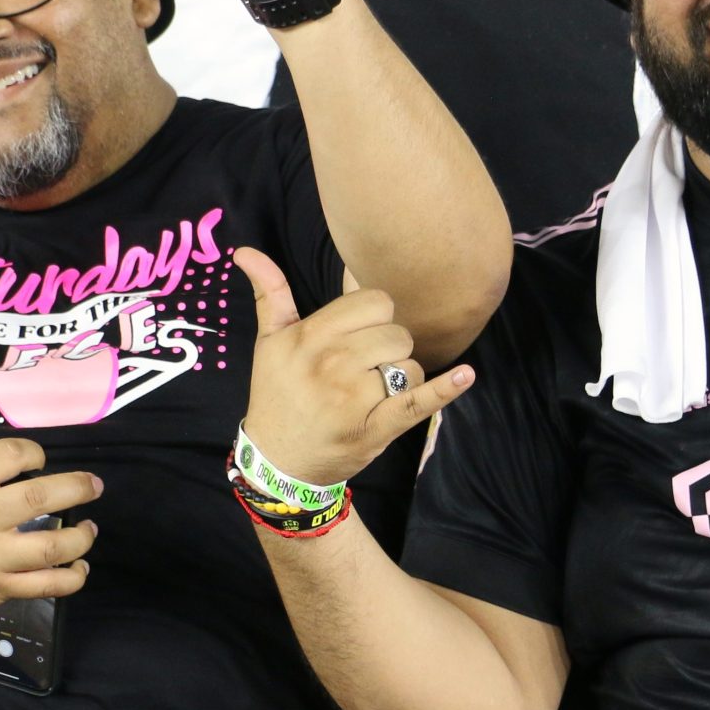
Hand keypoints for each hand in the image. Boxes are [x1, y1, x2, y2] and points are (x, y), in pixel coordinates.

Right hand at [0, 383, 102, 620]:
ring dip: (79, 538)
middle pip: (40, 499)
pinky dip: (69, 580)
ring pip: (49, 548)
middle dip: (77, 488)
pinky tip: (79, 568)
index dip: (33, 452)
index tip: (38, 460)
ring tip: (89, 529)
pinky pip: (42, 588)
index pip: (12, 456)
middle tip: (94, 486)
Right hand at [235, 247, 472, 487]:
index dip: (375, 317)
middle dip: (389, 348)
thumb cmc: (278, 395)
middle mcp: (332, 363)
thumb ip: (269, 294)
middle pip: (397, 333)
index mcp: (309, 336)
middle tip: (364, 369)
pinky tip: (465, 376)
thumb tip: (244, 249)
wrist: (278, 460)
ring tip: (373, 392)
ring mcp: (355, 397)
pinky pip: (418, 402)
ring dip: (401, 377)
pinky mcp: (376, 428)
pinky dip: (444, 390)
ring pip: (409, 365)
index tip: (359, 337)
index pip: (374, 303)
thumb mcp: (268, 343)